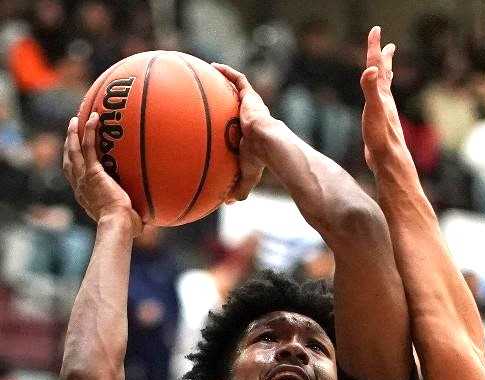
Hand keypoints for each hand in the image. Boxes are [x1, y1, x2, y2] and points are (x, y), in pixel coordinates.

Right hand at [62, 114, 140, 233]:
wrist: (118, 225)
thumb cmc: (126, 229)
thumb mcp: (129, 220)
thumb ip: (135, 214)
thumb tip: (152, 217)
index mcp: (85, 196)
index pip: (76, 178)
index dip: (74, 165)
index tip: (76, 157)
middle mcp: (80, 186)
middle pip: (69, 161)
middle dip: (68, 146)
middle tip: (72, 132)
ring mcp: (84, 178)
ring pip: (74, 150)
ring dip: (73, 134)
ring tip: (76, 119)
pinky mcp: (93, 172)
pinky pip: (89, 147)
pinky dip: (90, 131)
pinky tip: (95, 118)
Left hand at [211, 63, 268, 200]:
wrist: (270, 146)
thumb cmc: (261, 162)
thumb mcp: (248, 175)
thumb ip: (239, 186)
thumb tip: (228, 203)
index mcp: (251, 133)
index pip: (241, 124)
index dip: (232, 120)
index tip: (219, 119)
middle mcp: (252, 117)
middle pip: (238, 103)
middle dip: (226, 97)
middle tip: (210, 93)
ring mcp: (252, 106)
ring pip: (238, 88)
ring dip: (225, 79)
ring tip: (208, 72)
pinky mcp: (251, 97)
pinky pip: (239, 80)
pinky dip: (227, 72)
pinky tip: (213, 66)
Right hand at [359, 25, 405, 172]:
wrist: (389, 163)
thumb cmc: (381, 138)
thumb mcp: (374, 111)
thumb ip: (371, 89)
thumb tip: (371, 69)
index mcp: (382, 96)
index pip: (377, 66)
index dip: (375, 47)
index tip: (376, 29)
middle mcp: (386, 102)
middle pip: (384, 75)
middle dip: (384, 59)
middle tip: (389, 45)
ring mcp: (384, 114)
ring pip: (384, 91)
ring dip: (385, 77)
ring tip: (386, 70)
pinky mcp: (381, 127)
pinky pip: (380, 106)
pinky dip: (379, 99)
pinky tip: (379, 104)